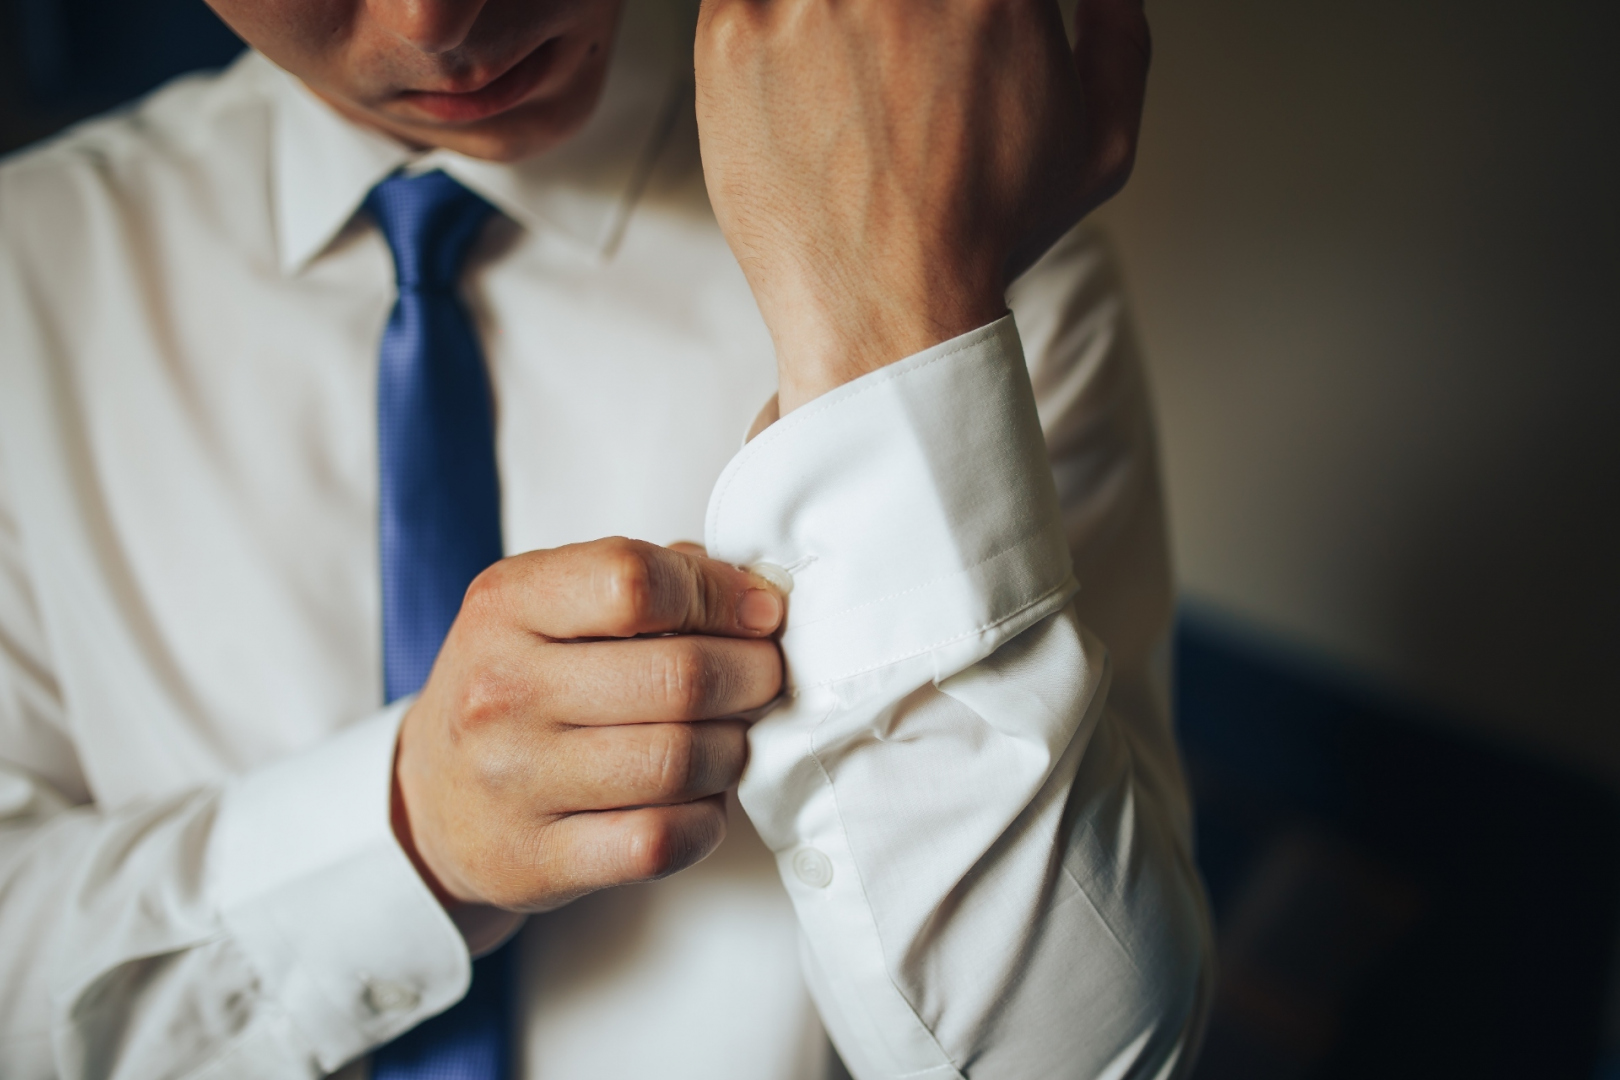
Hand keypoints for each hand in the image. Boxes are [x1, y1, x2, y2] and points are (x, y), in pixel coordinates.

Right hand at [392, 538, 784, 931]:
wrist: (431, 797)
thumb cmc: (517, 686)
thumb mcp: (550, 606)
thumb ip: (653, 581)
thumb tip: (757, 594)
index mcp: (507, 604)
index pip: (634, 580)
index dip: (719, 594)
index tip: (758, 612)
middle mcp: (501, 690)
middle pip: (678, 677)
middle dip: (752, 675)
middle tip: (764, 679)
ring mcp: (514, 781)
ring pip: (680, 760)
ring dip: (734, 749)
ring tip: (729, 737)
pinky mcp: (536, 860)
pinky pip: (660, 840)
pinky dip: (705, 820)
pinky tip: (698, 800)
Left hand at [694, 0, 1149, 411]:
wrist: (887, 314)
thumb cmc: (989, 238)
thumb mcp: (1100, 145)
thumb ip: (1119, 36)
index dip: (958, 8)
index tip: (945, 26)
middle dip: (891, 12)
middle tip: (888, 46)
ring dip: (834, 16)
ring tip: (847, 63)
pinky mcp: (734, 29)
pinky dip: (767, 16)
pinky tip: (793, 65)